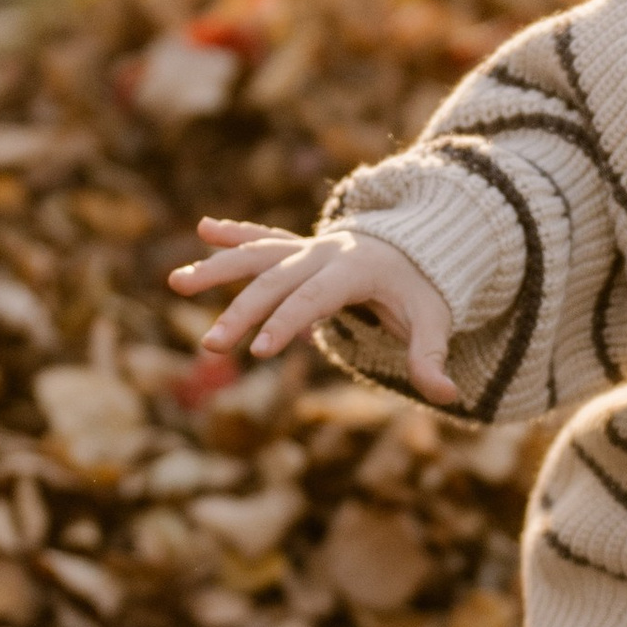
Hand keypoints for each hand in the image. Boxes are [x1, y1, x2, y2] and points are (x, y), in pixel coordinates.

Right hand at [168, 216, 460, 405]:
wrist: (419, 245)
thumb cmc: (422, 289)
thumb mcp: (434, 321)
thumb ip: (433, 357)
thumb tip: (450, 396)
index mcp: (355, 269)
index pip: (314, 298)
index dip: (287, 323)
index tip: (258, 351)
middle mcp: (325, 252)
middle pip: (276, 281)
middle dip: (242, 312)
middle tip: (212, 346)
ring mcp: (307, 246)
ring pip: (257, 255)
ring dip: (218, 268)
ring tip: (177, 282)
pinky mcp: (295, 246)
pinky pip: (261, 238)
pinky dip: (233, 234)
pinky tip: (202, 229)